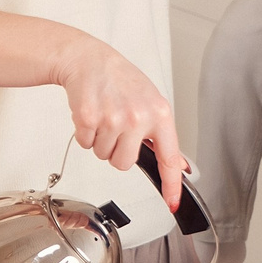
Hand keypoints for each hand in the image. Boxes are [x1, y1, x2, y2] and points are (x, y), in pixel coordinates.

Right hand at [52, 33, 185, 207]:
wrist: (89, 60)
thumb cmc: (120, 80)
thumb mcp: (151, 101)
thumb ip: (162, 134)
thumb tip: (176, 164)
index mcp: (159, 113)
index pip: (169, 158)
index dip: (171, 185)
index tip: (172, 202)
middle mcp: (138, 117)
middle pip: (124, 164)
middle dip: (117, 151)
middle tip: (117, 127)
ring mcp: (113, 119)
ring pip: (104, 156)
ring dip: (101, 141)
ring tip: (104, 116)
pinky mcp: (89, 119)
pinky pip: (86, 144)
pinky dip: (85, 134)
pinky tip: (92, 114)